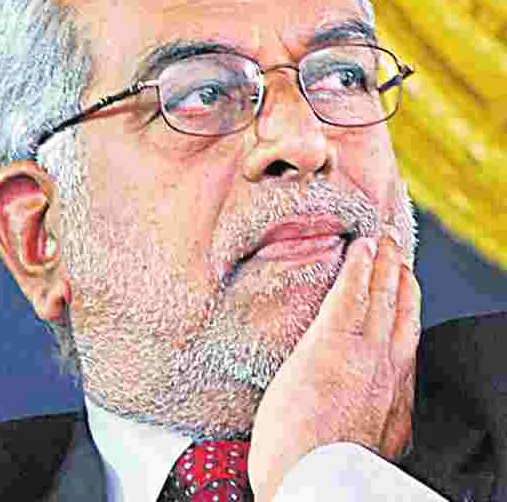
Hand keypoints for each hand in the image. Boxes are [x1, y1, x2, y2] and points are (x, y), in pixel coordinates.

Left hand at [248, 235, 420, 501]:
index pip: (404, 349)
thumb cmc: (316, 472)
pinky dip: (358, 267)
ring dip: (384, 265)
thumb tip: (360, 424)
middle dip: (401, 281)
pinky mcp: (332, 343)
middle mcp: (386, 375)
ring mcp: (363, 356)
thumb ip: (365, 428)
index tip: (407, 295)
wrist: (311, 480)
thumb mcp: (357, 450)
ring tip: (384, 241)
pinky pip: (350, 294)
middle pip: (400, 316)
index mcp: (391, 404)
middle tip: (400, 254)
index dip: (407, 316)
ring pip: (381, 299)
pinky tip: (359, 248)